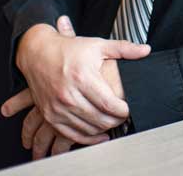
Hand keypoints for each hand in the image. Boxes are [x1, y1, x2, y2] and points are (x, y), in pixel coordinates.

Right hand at [1, 15, 147, 144]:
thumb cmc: (69, 49)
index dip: (124, 110)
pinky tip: (99, 134)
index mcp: (82, 77)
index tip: (129, 109)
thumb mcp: (97, 45)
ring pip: (88, 129)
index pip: (109, 104)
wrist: (37, 52)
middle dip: (117, 121)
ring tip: (112, 121)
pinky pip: (72, 135)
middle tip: (123, 116)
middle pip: (100, 119)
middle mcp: (68, 94)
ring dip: (104, 128)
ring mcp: (57, 107)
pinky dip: (88, 138)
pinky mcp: (50, 115)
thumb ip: (123, 49)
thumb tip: (145, 50)